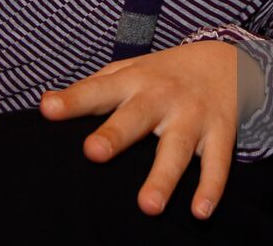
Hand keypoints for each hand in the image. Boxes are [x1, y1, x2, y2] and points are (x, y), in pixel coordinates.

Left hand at [39, 41, 237, 219]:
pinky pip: (217, 164)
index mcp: (134, 81)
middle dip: (116, 134)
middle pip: (136, 117)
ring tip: (149, 207)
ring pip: (177, 148)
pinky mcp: (220, 133)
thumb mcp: (130, 70)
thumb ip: (92, 88)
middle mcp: (162, 97)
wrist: (227, 62)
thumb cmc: (164, 75)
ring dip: (163, 177)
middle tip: (93, 152)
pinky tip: (200, 211)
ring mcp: (193, 115)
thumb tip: (45, 104)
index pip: (98, 90)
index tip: (48, 109)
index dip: (73, 101)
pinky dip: (211, 187)